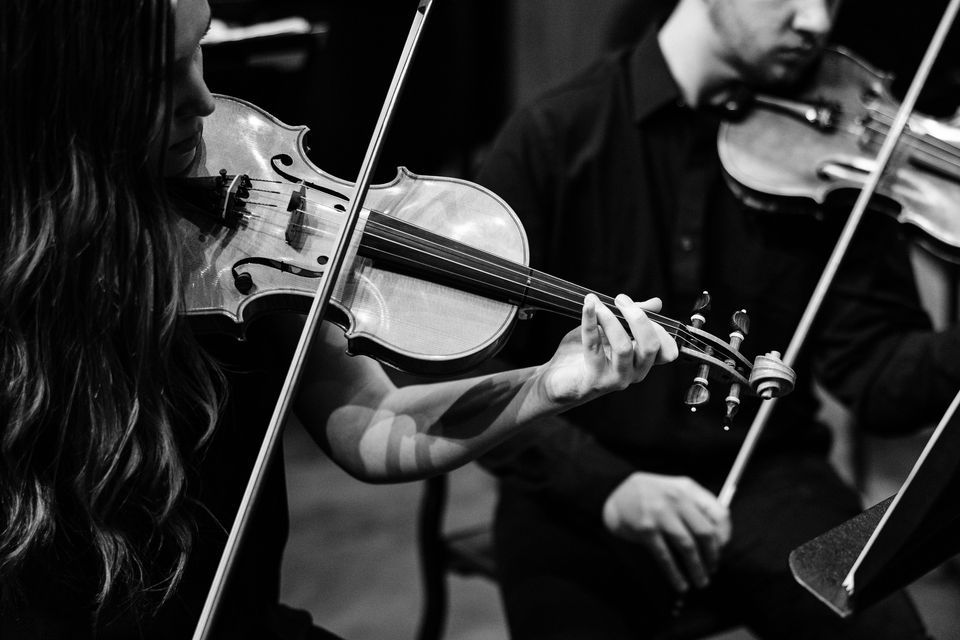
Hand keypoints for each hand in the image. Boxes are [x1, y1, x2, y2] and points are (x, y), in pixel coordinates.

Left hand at [538, 293, 677, 404]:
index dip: (657, 326)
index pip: (665, 349)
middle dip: (637, 317)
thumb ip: (632, 318)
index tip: (635, 305)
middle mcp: (635, 373)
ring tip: (597, 304)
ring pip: (623, 347)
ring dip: (611, 320)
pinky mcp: (595, 380)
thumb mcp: (611, 331)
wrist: (557, 379)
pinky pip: (594, 347)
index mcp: (642, 362)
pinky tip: (588, 306)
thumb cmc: (585, 355)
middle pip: (650, 346)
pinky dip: (591, 322)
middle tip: (620, 299)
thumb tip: (657, 303)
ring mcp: (616, 379)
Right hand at [602, 472, 730, 592]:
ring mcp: (660, 514)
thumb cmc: (649, 494)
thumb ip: (695, 505)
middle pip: (705, 532)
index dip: (724, 535)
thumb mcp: (674, 489)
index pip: (719, 513)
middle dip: (713, 556)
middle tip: (712, 569)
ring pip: (688, 547)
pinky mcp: (645, 529)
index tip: (722, 549)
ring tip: (701, 582)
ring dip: (697, 568)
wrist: (612, 490)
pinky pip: (665, 556)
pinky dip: (675, 574)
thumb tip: (718, 538)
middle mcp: (676, 499)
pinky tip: (680, 584)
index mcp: (687, 488)